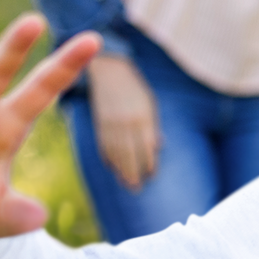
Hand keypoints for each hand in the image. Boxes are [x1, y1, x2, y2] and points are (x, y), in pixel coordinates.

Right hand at [87, 54, 159, 190]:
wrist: (108, 70)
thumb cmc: (134, 88)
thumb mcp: (149, 102)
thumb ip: (152, 125)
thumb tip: (159, 146)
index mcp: (143, 116)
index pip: (147, 146)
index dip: (149, 163)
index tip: (152, 175)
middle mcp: (127, 122)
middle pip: (130, 154)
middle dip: (134, 172)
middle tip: (137, 189)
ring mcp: (111, 123)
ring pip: (116, 153)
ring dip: (121, 170)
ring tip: (126, 184)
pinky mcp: (99, 123)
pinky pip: (103, 145)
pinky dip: (108, 158)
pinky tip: (113, 168)